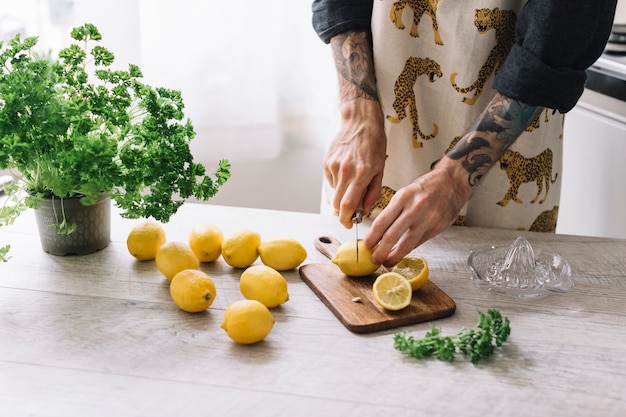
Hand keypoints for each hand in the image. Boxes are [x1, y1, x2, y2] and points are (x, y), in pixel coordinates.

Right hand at [323, 98, 386, 226]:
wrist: (360, 121)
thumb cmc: (374, 143)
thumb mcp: (380, 168)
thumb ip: (373, 191)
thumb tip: (365, 209)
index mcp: (361, 173)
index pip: (348, 205)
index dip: (346, 219)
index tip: (348, 224)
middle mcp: (345, 170)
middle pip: (337, 203)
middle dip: (343, 211)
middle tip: (353, 208)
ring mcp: (333, 166)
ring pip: (334, 193)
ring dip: (342, 194)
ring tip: (353, 180)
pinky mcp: (326, 162)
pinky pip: (330, 181)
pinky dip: (338, 183)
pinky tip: (346, 171)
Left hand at [364, 157, 472, 266]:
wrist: (452, 183)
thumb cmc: (426, 187)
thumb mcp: (405, 193)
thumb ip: (393, 211)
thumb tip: (379, 231)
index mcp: (402, 198)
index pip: (382, 222)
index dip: (372, 237)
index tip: (366, 245)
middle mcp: (414, 209)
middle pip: (392, 236)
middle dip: (380, 251)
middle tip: (374, 259)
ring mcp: (427, 220)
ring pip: (406, 244)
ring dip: (394, 256)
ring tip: (387, 262)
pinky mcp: (437, 228)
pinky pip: (419, 243)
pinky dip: (408, 251)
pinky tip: (401, 254)